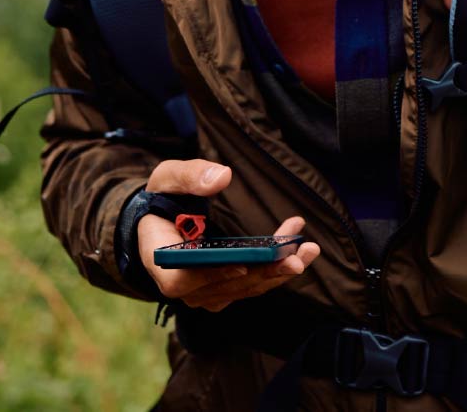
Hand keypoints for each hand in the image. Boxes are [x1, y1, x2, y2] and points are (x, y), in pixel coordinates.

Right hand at [137, 158, 320, 311]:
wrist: (163, 218)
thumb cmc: (163, 197)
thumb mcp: (167, 177)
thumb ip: (190, 176)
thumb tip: (222, 177)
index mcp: (160, 259)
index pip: (182, 280)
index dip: (212, 275)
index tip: (243, 262)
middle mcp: (182, 284)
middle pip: (224, 287)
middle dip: (262, 272)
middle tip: (294, 257)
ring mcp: (203, 291)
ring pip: (243, 288)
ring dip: (277, 271)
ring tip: (307, 250)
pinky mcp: (223, 288)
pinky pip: (250, 283)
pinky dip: (274, 268)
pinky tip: (298, 250)